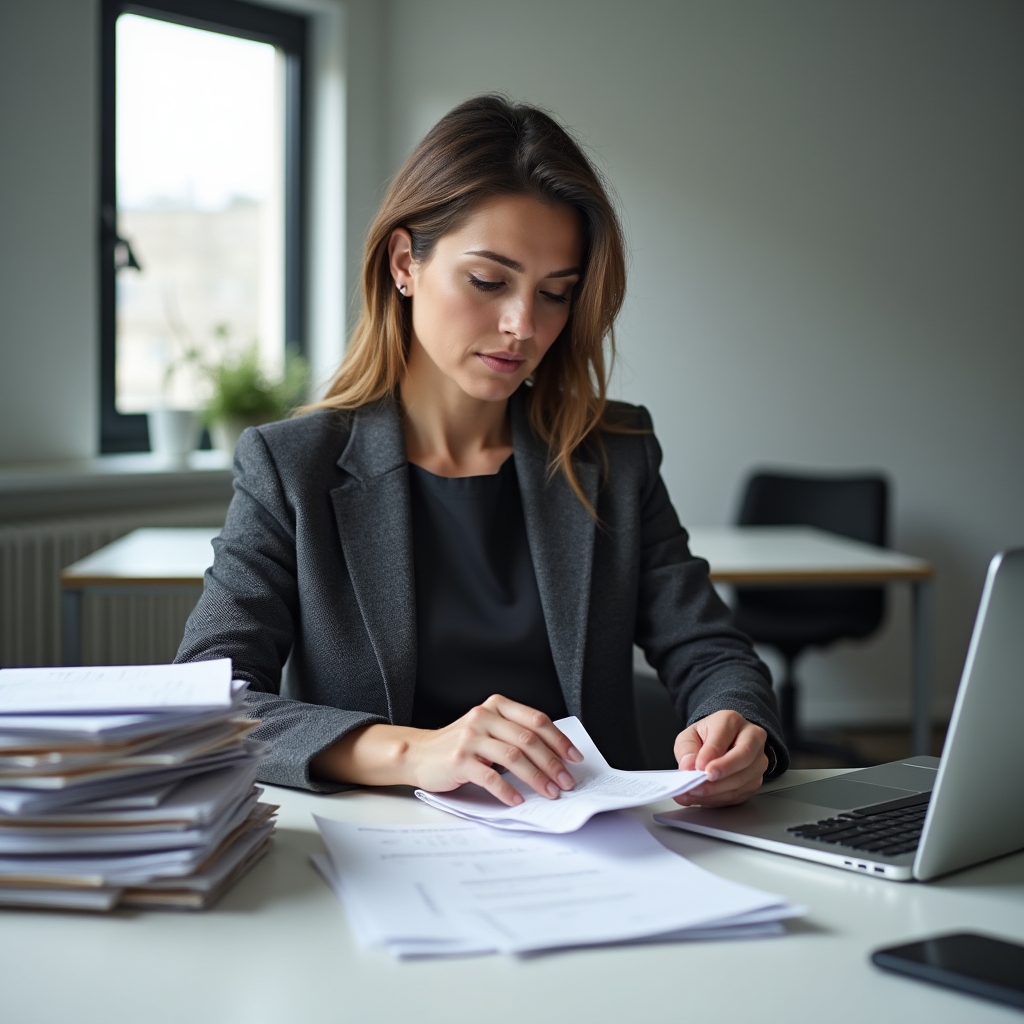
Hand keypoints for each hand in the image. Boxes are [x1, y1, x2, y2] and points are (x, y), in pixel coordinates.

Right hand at [406, 696, 582, 806]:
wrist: (419, 753)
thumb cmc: (460, 745)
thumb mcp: (488, 730)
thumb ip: (514, 735)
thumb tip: (554, 758)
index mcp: (496, 706)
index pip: (536, 720)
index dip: (559, 740)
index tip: (574, 758)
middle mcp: (484, 717)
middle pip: (528, 739)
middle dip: (552, 763)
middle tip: (566, 782)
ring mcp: (470, 737)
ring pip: (513, 757)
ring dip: (536, 778)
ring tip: (549, 793)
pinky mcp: (459, 759)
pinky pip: (490, 777)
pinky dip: (507, 791)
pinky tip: (517, 800)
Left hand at [672, 710, 768, 807]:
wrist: (722, 743)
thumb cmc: (706, 738)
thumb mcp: (689, 736)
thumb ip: (686, 749)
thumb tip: (688, 766)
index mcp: (731, 721)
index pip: (724, 736)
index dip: (711, 753)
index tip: (698, 766)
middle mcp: (752, 738)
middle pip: (743, 756)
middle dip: (722, 771)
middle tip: (702, 781)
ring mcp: (758, 760)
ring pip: (743, 778)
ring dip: (717, 790)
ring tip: (694, 793)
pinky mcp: (756, 779)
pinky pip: (740, 793)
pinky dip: (719, 798)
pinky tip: (703, 798)